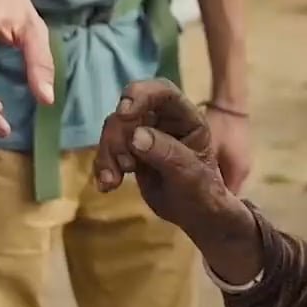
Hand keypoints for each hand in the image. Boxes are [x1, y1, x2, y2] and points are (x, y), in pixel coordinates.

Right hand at [94, 81, 255, 262]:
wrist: (196, 215)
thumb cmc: (203, 192)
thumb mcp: (191, 175)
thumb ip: (166, 153)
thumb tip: (135, 136)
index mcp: (186, 118)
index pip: (163, 92)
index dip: (142, 94)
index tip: (124, 112)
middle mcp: (163, 120)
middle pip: (130, 111)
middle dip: (119, 135)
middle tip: (125, 164)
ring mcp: (145, 134)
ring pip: (114, 129)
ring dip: (108, 153)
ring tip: (113, 180)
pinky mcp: (130, 151)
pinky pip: (108, 150)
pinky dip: (103, 166)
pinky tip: (107, 185)